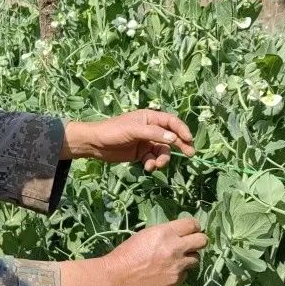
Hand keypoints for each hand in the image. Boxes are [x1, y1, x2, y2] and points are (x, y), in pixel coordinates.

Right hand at [54, 218, 207, 285]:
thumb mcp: (145, 235)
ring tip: (176, 261)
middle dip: (198, 241)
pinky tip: (167, 273)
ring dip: (188, 258)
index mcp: (165, 232)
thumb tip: (177, 235)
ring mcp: (177, 266)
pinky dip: (179, 273)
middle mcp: (175, 248)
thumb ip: (164, 234)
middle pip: (202, 241)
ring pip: (196, 259)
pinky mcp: (175, 281)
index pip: (192, 224)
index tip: (191, 230)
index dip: (193, 227)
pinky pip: (185, 274)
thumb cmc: (125, 254)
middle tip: (190, 245)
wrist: (115, 278)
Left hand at [62, 110, 194, 170]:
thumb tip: (174, 139)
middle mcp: (151, 129)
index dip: (182, 130)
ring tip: (155, 165)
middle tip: (189, 154)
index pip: (171, 122)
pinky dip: (153, 164)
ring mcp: (146, 142)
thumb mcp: (134, 131)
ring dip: (162, 159)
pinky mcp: (141, 154)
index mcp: (150, 117)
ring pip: (163, 151)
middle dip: (180, 145)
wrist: (95, 144)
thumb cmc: (113, 131)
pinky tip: (147, 167)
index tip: (188, 140)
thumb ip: (154, 134)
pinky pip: (153, 159)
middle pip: (171, 137)